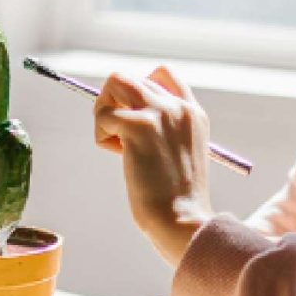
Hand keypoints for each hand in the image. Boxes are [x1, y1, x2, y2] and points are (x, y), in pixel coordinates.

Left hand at [92, 66, 214, 266]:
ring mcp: (160, 113)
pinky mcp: (139, 126)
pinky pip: (104, 115)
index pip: (161, 74)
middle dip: (113, 104)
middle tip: (117, 135)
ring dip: (104, 110)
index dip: (137, 90)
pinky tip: (119, 156)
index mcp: (193, 113)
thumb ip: (163, 130)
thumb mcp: (179, 153)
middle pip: (130, 78)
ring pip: (115, 83)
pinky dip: (102, 136)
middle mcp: (178, 107)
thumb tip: (123, 116)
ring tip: (115, 140)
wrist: (182, 220)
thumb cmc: (176, 199)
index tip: (132, 119)